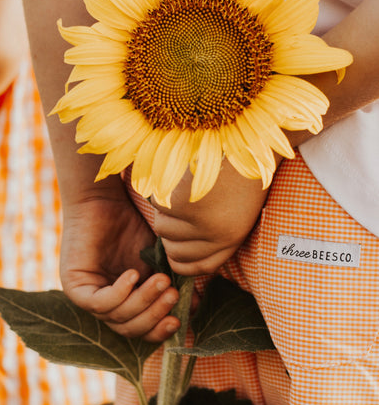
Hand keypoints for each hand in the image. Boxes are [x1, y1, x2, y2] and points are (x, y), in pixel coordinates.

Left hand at [60, 190, 180, 341]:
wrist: (105, 200)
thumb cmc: (132, 226)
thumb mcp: (158, 261)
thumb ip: (172, 285)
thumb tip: (194, 308)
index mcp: (123, 304)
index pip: (140, 331)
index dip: (159, 331)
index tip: (179, 319)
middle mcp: (104, 306)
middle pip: (128, 329)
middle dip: (154, 315)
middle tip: (172, 294)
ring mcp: (87, 298)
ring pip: (116, 317)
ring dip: (143, 301)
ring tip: (161, 280)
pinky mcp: (74, 287)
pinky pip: (99, 303)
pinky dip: (120, 293)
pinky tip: (134, 274)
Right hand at [152, 159, 271, 276]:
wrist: (247, 137)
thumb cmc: (240, 171)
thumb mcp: (236, 211)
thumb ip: (212, 236)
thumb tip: (177, 258)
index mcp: (232, 238)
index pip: (198, 267)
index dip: (183, 264)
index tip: (175, 253)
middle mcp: (216, 235)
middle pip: (174, 251)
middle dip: (171, 232)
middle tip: (178, 210)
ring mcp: (198, 220)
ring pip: (161, 228)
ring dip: (165, 210)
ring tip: (184, 188)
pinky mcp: (181, 203)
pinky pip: (157, 205)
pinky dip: (162, 190)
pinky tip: (181, 175)